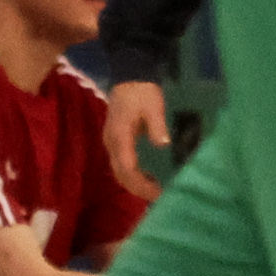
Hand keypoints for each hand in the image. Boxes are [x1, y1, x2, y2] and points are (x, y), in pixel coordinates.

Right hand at [103, 80, 170, 196]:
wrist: (130, 78)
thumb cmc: (142, 92)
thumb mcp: (154, 106)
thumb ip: (157, 125)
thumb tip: (163, 143)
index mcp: (119, 136)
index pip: (126, 167)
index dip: (140, 183)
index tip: (156, 192)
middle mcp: (112, 143)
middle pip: (120, 173)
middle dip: (137, 188)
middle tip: (159, 197)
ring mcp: (112, 142)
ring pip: (119, 170)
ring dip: (134, 183)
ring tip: (155, 191)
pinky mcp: (116, 141)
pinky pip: (122, 163)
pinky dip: (133, 174)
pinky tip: (149, 177)